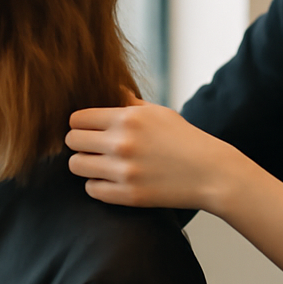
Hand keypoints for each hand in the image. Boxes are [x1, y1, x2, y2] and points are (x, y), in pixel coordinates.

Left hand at [66, 97, 244, 211]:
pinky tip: (111, 179)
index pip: (77, 118)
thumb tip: (108, 89)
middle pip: (71, 141)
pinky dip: (97, 184)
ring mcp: (123, 171)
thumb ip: (128, 103)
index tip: (88, 129)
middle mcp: (121, 143)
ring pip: (76, 165)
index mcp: (127, 118)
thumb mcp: (158, 112)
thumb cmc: (185, 140)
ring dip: (85, 163)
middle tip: (93, 146)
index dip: (80, 123)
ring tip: (100, 163)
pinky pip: (91, 189)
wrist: (211, 173)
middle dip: (79, 143)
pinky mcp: (128, 195)